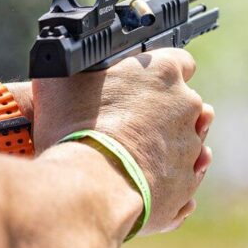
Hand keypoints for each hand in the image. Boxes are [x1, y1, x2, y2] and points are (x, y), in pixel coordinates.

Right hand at [33, 48, 213, 234]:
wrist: (92, 186)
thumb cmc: (75, 128)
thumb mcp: (58, 82)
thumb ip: (70, 68)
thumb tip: (57, 65)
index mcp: (163, 71)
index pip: (179, 61)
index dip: (160, 72)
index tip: (144, 84)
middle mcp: (186, 105)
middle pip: (185, 101)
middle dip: (165, 110)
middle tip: (133, 121)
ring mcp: (190, 146)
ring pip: (189, 140)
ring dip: (170, 143)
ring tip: (137, 153)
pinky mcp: (186, 183)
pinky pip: (184, 175)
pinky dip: (169, 176)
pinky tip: (144, 177)